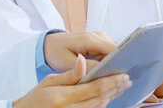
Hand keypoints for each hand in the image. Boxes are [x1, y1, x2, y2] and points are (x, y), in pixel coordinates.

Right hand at [13, 55, 131, 107]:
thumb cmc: (36, 98)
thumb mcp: (49, 81)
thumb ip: (70, 73)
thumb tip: (83, 60)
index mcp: (63, 97)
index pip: (94, 89)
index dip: (111, 82)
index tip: (122, 75)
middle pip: (100, 99)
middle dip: (115, 89)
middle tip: (127, 80)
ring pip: (99, 107)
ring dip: (112, 97)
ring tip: (121, 87)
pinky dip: (103, 104)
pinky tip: (109, 97)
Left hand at [43, 31, 115, 71]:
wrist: (49, 44)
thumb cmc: (56, 52)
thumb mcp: (67, 63)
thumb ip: (85, 68)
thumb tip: (102, 74)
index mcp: (90, 39)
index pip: (114, 50)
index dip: (120, 62)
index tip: (121, 75)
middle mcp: (98, 36)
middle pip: (116, 52)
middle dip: (115, 66)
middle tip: (111, 80)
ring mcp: (101, 39)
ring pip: (114, 55)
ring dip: (111, 66)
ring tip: (104, 77)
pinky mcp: (100, 44)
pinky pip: (109, 55)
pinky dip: (107, 65)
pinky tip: (100, 73)